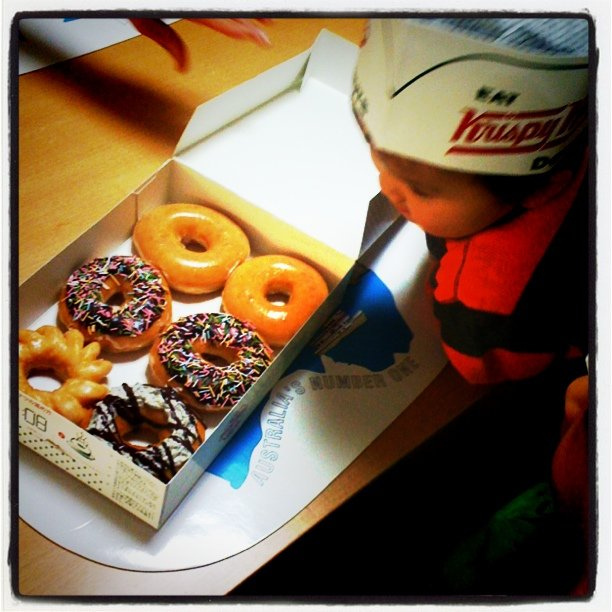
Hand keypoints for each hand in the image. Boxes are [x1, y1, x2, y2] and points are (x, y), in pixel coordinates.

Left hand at [129, 18, 271, 71]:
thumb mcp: (139, 18)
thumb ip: (165, 40)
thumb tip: (182, 67)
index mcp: (180, 3)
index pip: (220, 19)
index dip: (244, 30)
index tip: (261, 39)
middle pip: (230, 4)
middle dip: (252, 17)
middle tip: (267, 31)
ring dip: (247, 7)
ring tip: (262, 17)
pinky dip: (232, 4)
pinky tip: (242, 8)